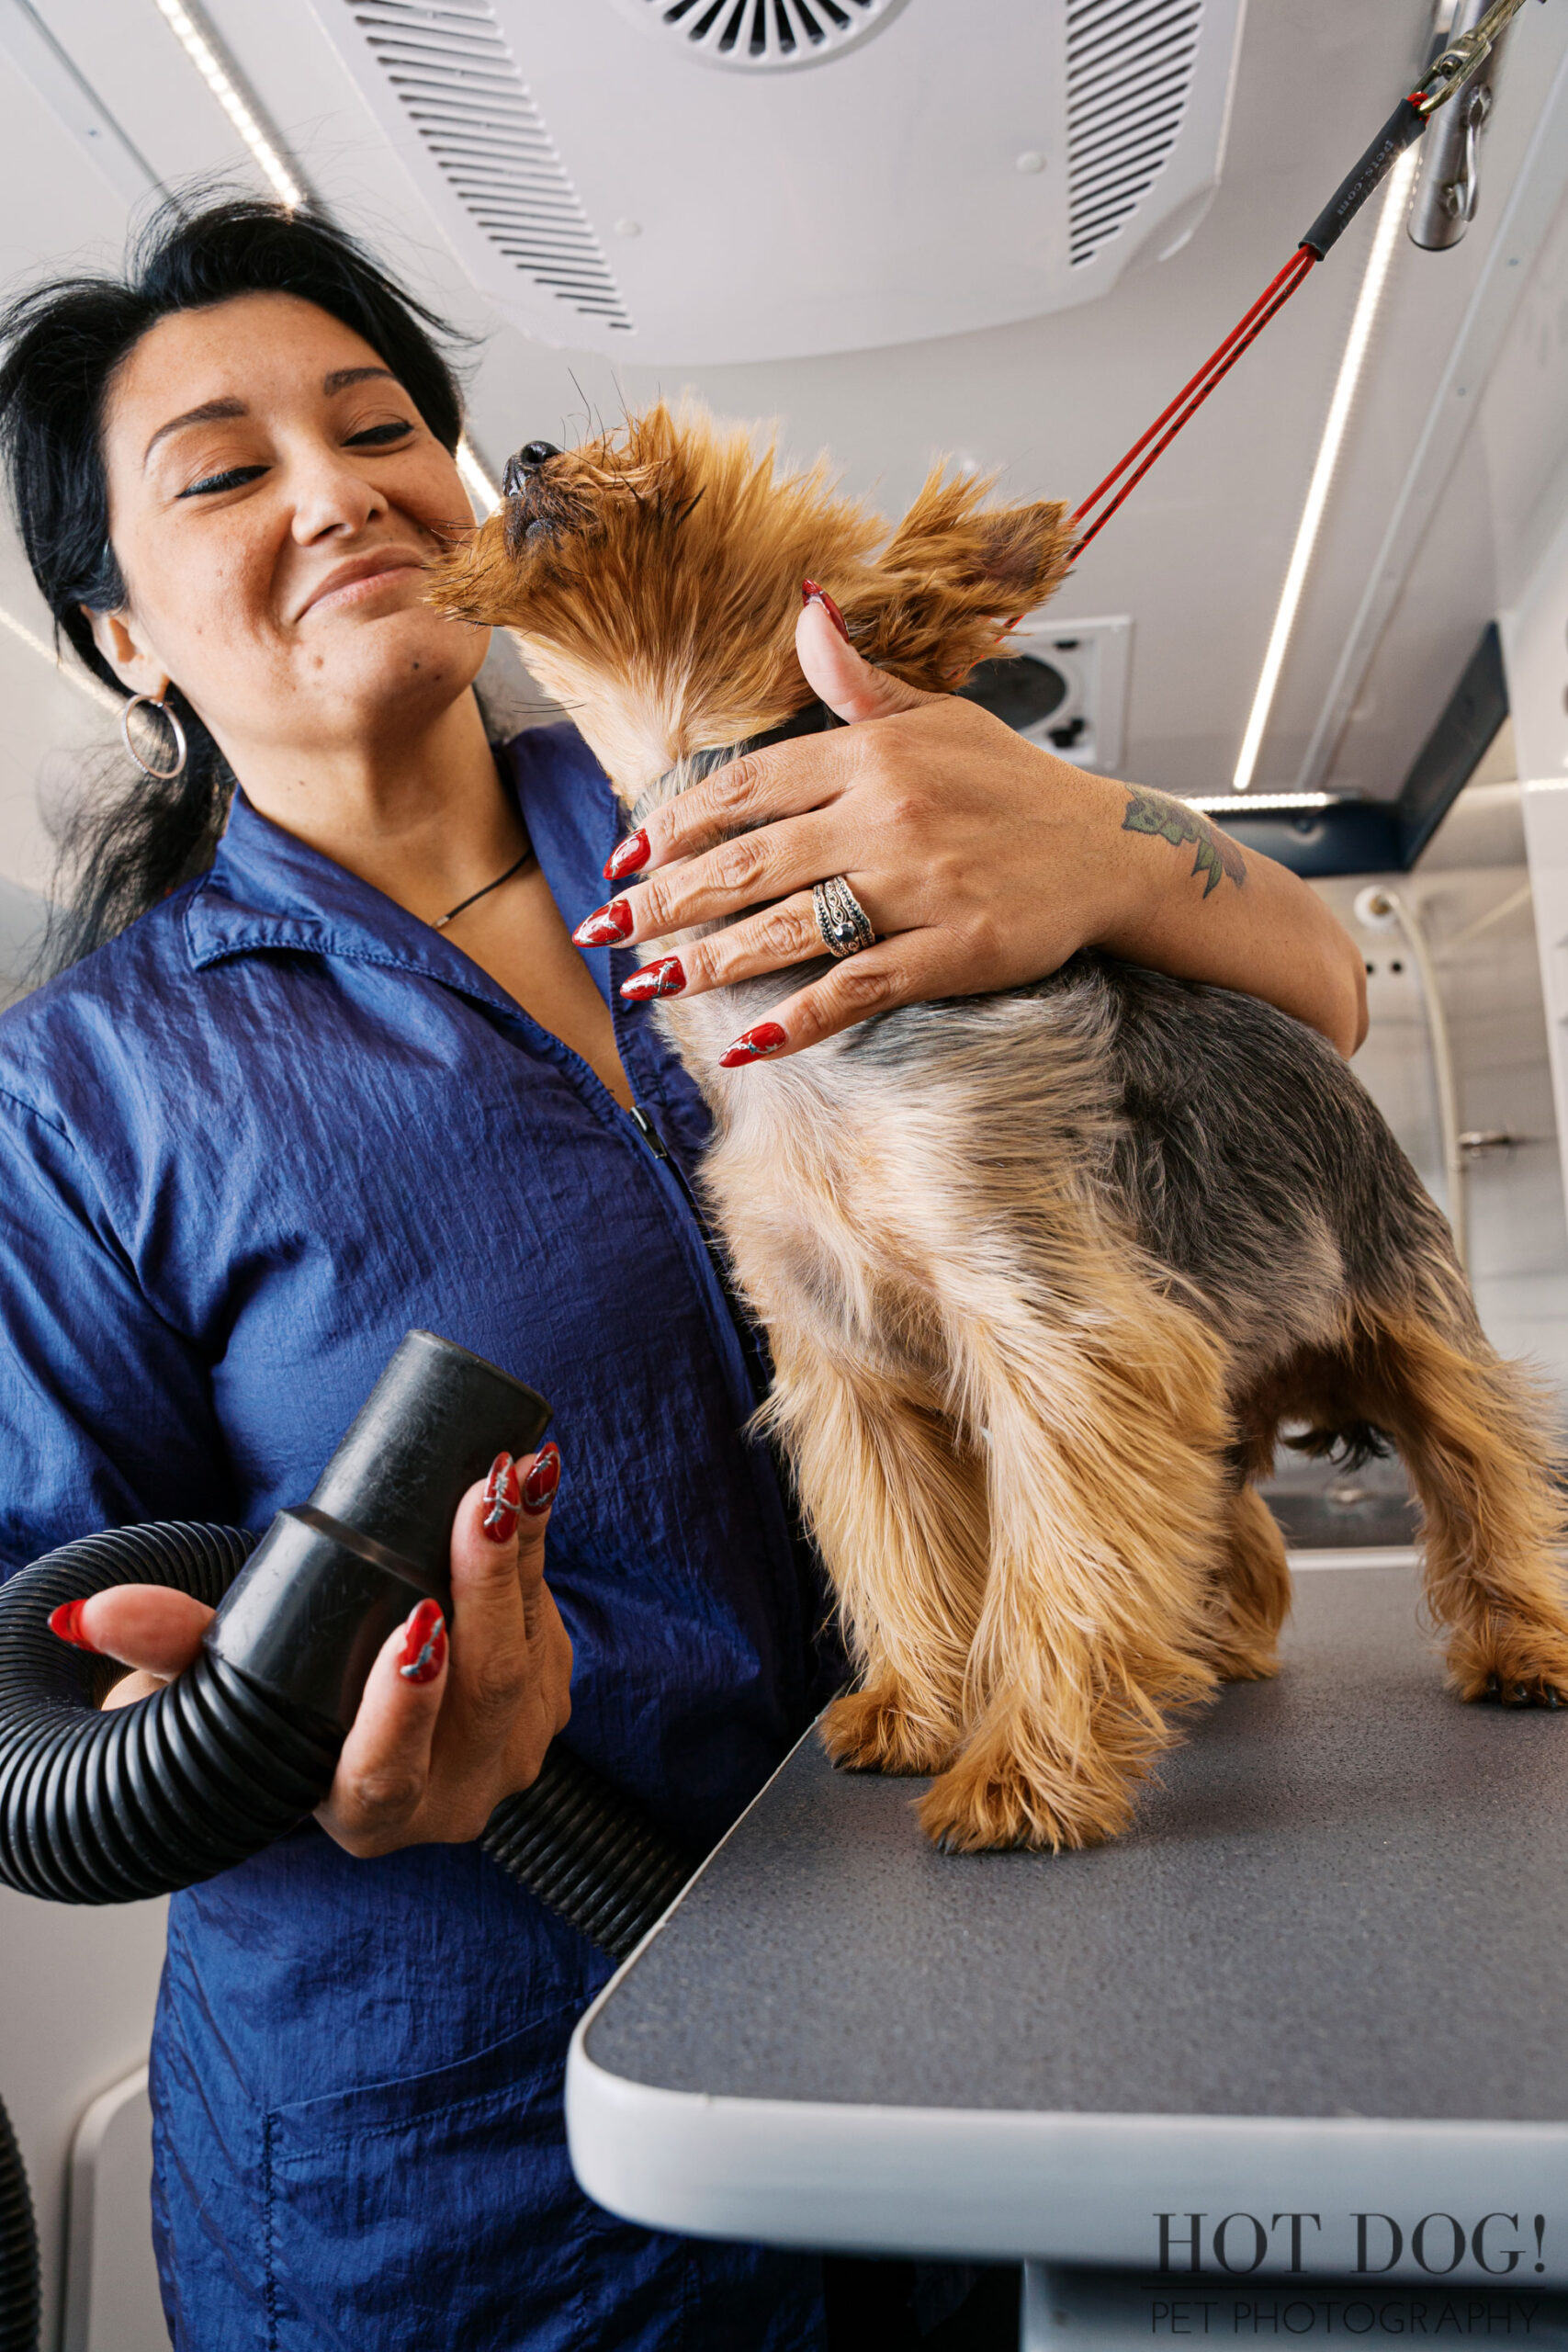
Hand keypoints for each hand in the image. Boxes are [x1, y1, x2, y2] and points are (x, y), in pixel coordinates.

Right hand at [57, 1445, 573, 1858]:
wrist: (351, 1708)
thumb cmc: (281, 1702)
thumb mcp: (223, 1685)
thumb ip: (170, 1649)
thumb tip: (98, 1615)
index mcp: (366, 1813)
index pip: (387, 1773)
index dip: (404, 1708)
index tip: (413, 1626)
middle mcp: (450, 1797)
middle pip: (484, 1693)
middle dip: (486, 1588)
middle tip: (481, 1503)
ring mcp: (509, 1751)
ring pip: (528, 1652)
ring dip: (521, 1557)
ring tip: (512, 1476)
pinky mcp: (546, 1698)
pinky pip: (549, 1622)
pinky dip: (538, 1550)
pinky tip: (529, 1487)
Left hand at [578, 596, 1135, 1062]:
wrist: (1113, 849)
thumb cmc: (1016, 786)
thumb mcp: (938, 714)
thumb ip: (856, 678)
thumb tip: (802, 606)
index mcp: (873, 754)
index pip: (748, 787)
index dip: (677, 824)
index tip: (626, 856)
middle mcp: (886, 815)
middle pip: (747, 862)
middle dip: (663, 900)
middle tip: (603, 930)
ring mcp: (918, 886)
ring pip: (786, 928)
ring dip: (707, 960)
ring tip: (648, 983)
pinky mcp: (951, 951)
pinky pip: (857, 988)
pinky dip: (799, 1020)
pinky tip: (747, 1042)